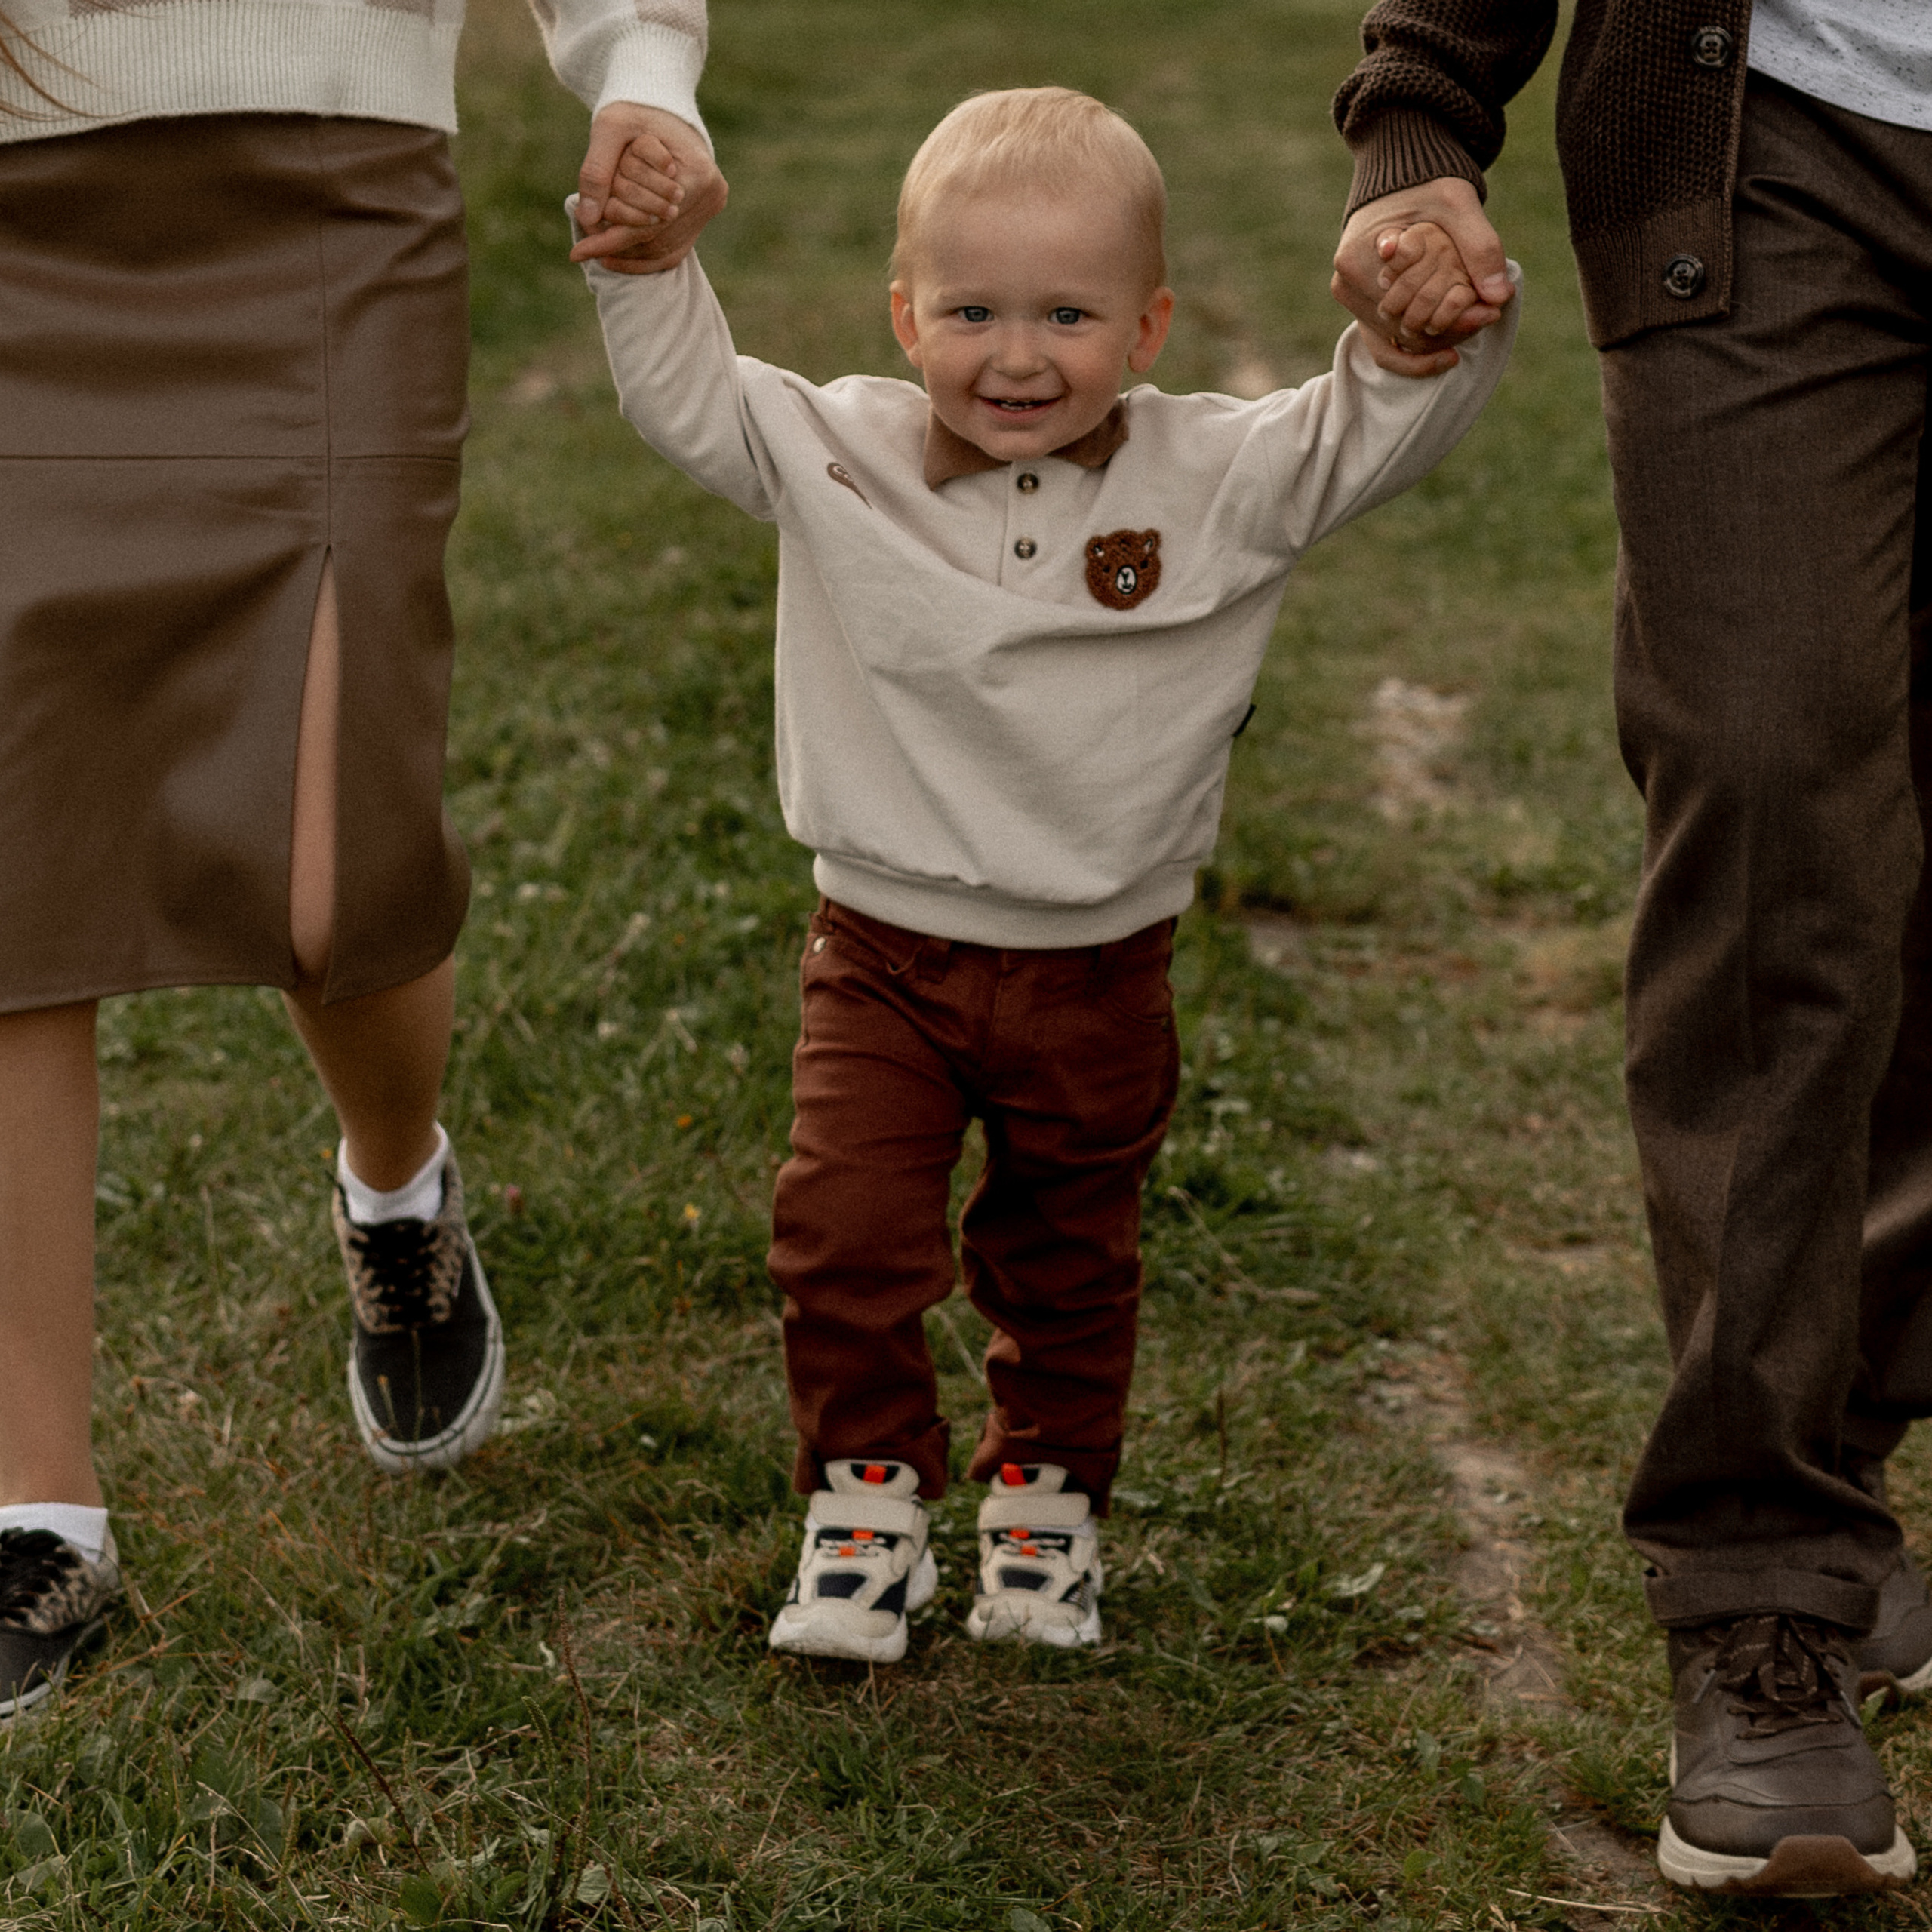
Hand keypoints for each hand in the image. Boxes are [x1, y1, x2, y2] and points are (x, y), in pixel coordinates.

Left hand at [570, 102, 728, 274]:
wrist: (662, 104)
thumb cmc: (635, 109)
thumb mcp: (609, 129)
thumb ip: (596, 170)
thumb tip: (587, 218)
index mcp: (697, 174)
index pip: (650, 221)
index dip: (611, 239)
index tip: (576, 252)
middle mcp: (710, 196)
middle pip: (658, 238)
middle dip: (618, 246)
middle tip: (583, 248)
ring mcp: (710, 207)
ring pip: (665, 250)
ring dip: (629, 256)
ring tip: (596, 254)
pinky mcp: (703, 213)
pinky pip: (673, 249)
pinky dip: (644, 256)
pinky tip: (616, 257)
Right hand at [1331, 177, 1511, 375]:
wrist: (1401, 174)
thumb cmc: (1427, 185)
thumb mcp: (1460, 207)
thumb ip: (1481, 248)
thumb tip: (1501, 296)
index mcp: (1358, 262)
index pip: (1407, 313)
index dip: (1452, 320)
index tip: (1488, 315)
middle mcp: (1346, 286)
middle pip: (1401, 332)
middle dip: (1448, 330)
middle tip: (1488, 317)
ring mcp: (1348, 298)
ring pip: (1397, 340)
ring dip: (1437, 336)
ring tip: (1474, 320)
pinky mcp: (1357, 303)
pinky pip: (1384, 343)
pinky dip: (1416, 352)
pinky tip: (1449, 354)